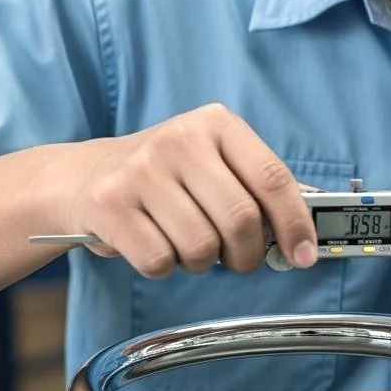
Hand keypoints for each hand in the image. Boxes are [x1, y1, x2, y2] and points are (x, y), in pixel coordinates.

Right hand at [52, 103, 317, 276]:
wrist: (82, 176)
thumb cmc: (167, 177)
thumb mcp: (216, 163)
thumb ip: (260, 189)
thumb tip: (309, 232)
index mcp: (218, 124)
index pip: (272, 178)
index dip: (296, 223)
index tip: (304, 256)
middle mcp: (179, 139)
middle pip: (241, 218)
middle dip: (248, 254)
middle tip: (239, 259)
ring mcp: (141, 170)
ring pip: (201, 246)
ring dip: (203, 262)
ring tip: (187, 244)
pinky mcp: (108, 204)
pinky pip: (159, 261)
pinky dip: (165, 267)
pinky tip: (155, 244)